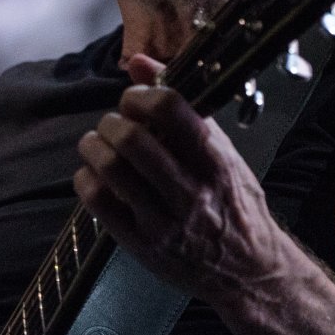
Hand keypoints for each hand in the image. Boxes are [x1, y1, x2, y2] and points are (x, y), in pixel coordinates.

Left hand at [73, 53, 289, 307]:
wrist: (248, 270)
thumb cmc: (233, 203)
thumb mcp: (222, 152)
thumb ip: (182, 108)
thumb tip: (140, 64)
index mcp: (215, 162)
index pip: (171, 109)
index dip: (140, 95)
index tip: (134, 100)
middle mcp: (191, 192)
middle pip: (132, 138)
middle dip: (112, 121)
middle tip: (114, 124)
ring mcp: (164, 221)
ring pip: (110, 168)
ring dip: (93, 146)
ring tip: (98, 145)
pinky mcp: (141, 245)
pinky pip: (98, 201)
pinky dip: (86, 178)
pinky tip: (95, 174)